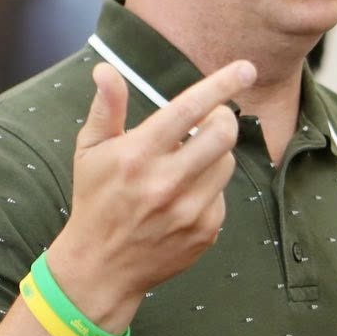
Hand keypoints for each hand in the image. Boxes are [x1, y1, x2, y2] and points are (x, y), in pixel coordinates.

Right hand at [43, 59, 252, 320]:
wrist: (101, 267)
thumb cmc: (95, 199)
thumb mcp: (90, 151)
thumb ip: (106, 108)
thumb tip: (106, 69)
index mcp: (137, 155)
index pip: (189, 109)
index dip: (221, 85)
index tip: (246, 69)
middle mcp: (166, 183)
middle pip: (223, 135)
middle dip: (223, 118)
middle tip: (211, 119)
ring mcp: (188, 211)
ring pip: (227, 163)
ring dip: (215, 154)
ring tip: (188, 162)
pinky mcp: (205, 232)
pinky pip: (222, 195)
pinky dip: (209, 188)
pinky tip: (184, 197)